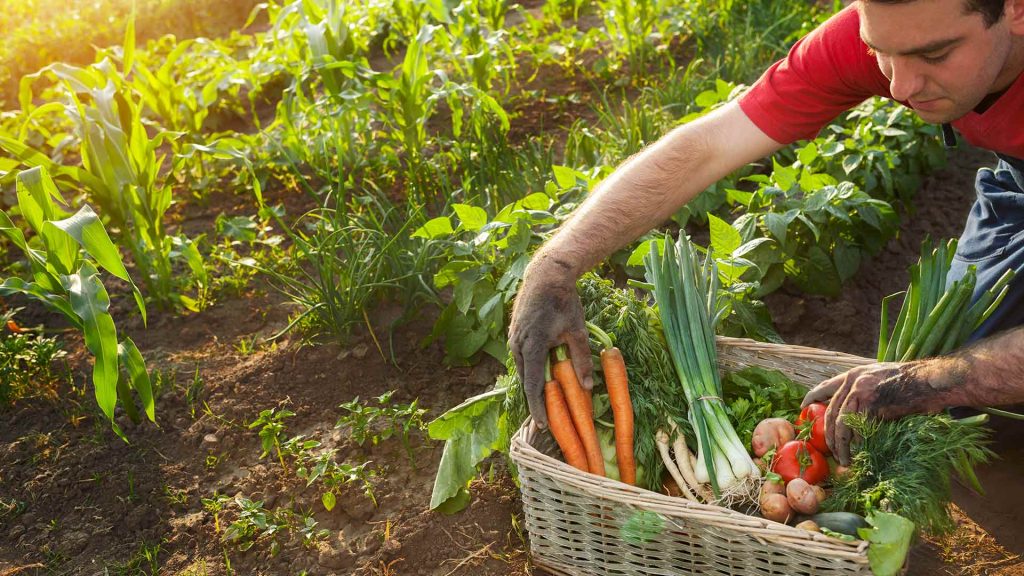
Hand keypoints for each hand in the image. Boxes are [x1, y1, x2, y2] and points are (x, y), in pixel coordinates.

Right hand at [509, 257, 592, 426]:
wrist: (546, 276)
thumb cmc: (564, 302)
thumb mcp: (577, 331)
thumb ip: (582, 360)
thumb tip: (588, 387)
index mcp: (532, 347)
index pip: (533, 386)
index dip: (538, 408)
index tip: (544, 425)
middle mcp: (518, 345)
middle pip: (526, 380)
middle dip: (536, 400)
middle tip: (548, 419)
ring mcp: (514, 339)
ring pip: (524, 369)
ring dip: (534, 384)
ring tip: (546, 401)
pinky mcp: (515, 333)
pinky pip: (522, 358)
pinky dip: (532, 370)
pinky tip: (542, 376)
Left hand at [801, 362, 909, 464]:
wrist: (931, 380)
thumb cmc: (912, 383)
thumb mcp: (881, 379)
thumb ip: (864, 391)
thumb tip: (854, 412)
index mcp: (854, 374)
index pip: (825, 387)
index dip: (812, 397)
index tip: (802, 408)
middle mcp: (853, 380)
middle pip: (831, 412)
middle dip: (829, 436)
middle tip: (831, 452)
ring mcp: (860, 390)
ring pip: (841, 424)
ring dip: (841, 445)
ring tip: (844, 459)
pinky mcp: (870, 402)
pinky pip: (858, 428)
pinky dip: (858, 443)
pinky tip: (860, 452)